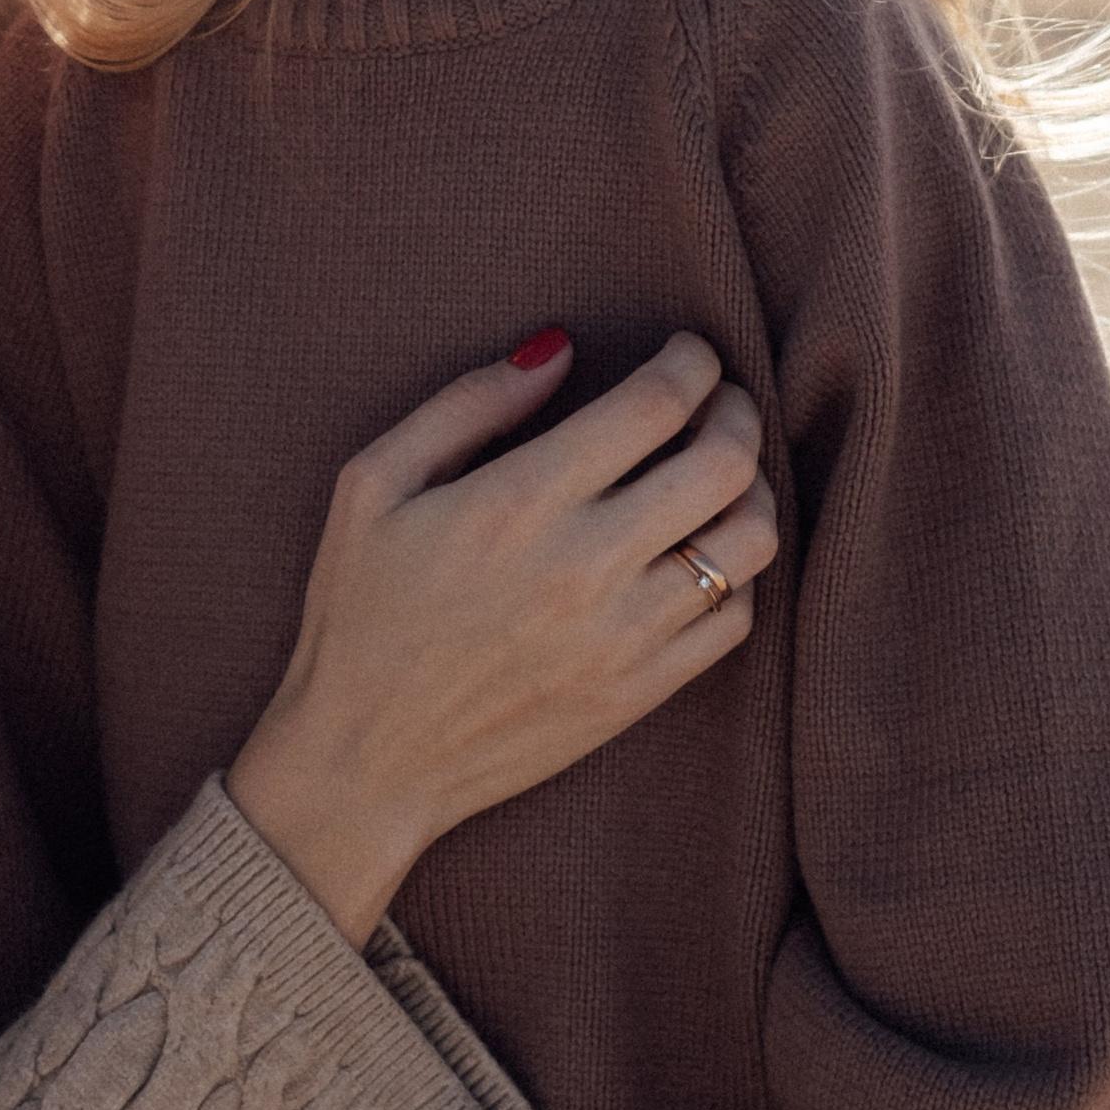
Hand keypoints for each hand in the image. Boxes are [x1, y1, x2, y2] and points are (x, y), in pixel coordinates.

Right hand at [226, 330, 772, 941]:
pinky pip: (735, 619)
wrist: (362, 760)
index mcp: (518, 503)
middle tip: (717, 401)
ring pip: (749, 543)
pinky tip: (701, 553)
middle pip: (724, 464)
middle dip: (734, 411)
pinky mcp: (640, 693)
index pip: (654, 405)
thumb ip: (466, 404)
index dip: (689, 362)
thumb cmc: (358, 612)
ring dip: (751, 490)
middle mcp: (585, 567)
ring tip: (721, 475)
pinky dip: (736, 573)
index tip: (686, 353)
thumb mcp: (373, 484)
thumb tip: (556, 349)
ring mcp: (622, 637)